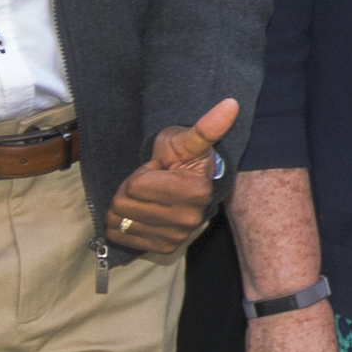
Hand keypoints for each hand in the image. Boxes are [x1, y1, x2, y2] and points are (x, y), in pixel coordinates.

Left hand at [102, 96, 238, 262]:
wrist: (187, 184)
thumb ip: (206, 126)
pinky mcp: (165, 247)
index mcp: (195, 191)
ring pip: (119, 221)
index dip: (140, 173)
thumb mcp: (186, 140)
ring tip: (145, 198)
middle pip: (123, 204)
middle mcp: (189, 219)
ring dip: (125, 208)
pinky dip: (123, 226)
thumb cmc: (181, 157)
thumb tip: (231, 103)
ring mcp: (177, 236)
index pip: (135, 186)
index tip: (158, 170)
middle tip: (149, 185)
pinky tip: (141, 214)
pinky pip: (122, 238)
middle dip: (128, 190)